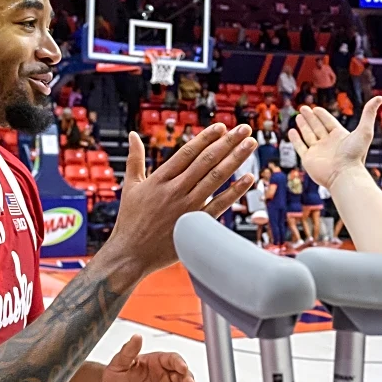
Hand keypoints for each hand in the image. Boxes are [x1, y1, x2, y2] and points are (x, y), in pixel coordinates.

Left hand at [102, 334, 203, 381]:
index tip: (182, 368)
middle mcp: (167, 375)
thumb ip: (129, 351)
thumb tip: (136, 336)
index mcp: (159, 361)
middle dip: (189, 380)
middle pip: (183, 376)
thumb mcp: (119, 363)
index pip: (174, 359)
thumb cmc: (116, 376)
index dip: (179, 363)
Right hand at [106, 123, 256, 277]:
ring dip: (236, 159)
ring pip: (216, 177)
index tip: (222, 127)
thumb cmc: (130, 220)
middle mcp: (175, 189)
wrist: (130, 254)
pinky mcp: (195, 225)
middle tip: (245, 129)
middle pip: (207, 160)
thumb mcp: (130, 186)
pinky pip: (219, 205)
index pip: (188, 152)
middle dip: (228, 142)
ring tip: (251, 144)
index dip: (206, 138)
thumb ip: (134, 158)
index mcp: (160, 178)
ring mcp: (187, 207)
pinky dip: (235, 192)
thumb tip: (133, 135)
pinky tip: (249, 178)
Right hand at [289, 97, 381, 188]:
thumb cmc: (355, 155)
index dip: (323, 115)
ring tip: (298, 116)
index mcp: (340, 137)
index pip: (329, 123)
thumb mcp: (365, 131)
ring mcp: (317, 151)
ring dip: (303, 125)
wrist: (344, 175)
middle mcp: (328, 144)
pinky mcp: (308, 159)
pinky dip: (295, 139)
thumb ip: (369, 113)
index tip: (316, 109)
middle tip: (303, 108)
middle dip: (310, 117)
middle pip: (317, 127)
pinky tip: (292, 131)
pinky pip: (300, 146)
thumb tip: (380, 98)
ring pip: (308, 135)